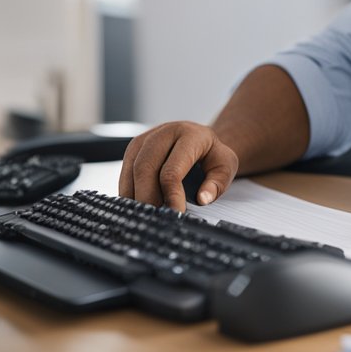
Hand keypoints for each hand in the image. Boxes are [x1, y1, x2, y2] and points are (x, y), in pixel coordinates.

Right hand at [118, 121, 238, 211]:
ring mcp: (146, 138)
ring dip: (136, 197)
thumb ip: (217, 183)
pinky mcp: (134, 148)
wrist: (201, 141)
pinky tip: (139, 206)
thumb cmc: (212, 156)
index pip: (173, 170)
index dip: (171, 196)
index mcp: (190, 135)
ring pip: (131, 170)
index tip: (175, 214)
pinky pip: (124, 172)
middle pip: (145, 169)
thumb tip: (203, 199)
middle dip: (148, 198)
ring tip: (148, 215)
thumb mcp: (226, 167)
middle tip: (156, 218)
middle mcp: (164, 132)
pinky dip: (129, 192)